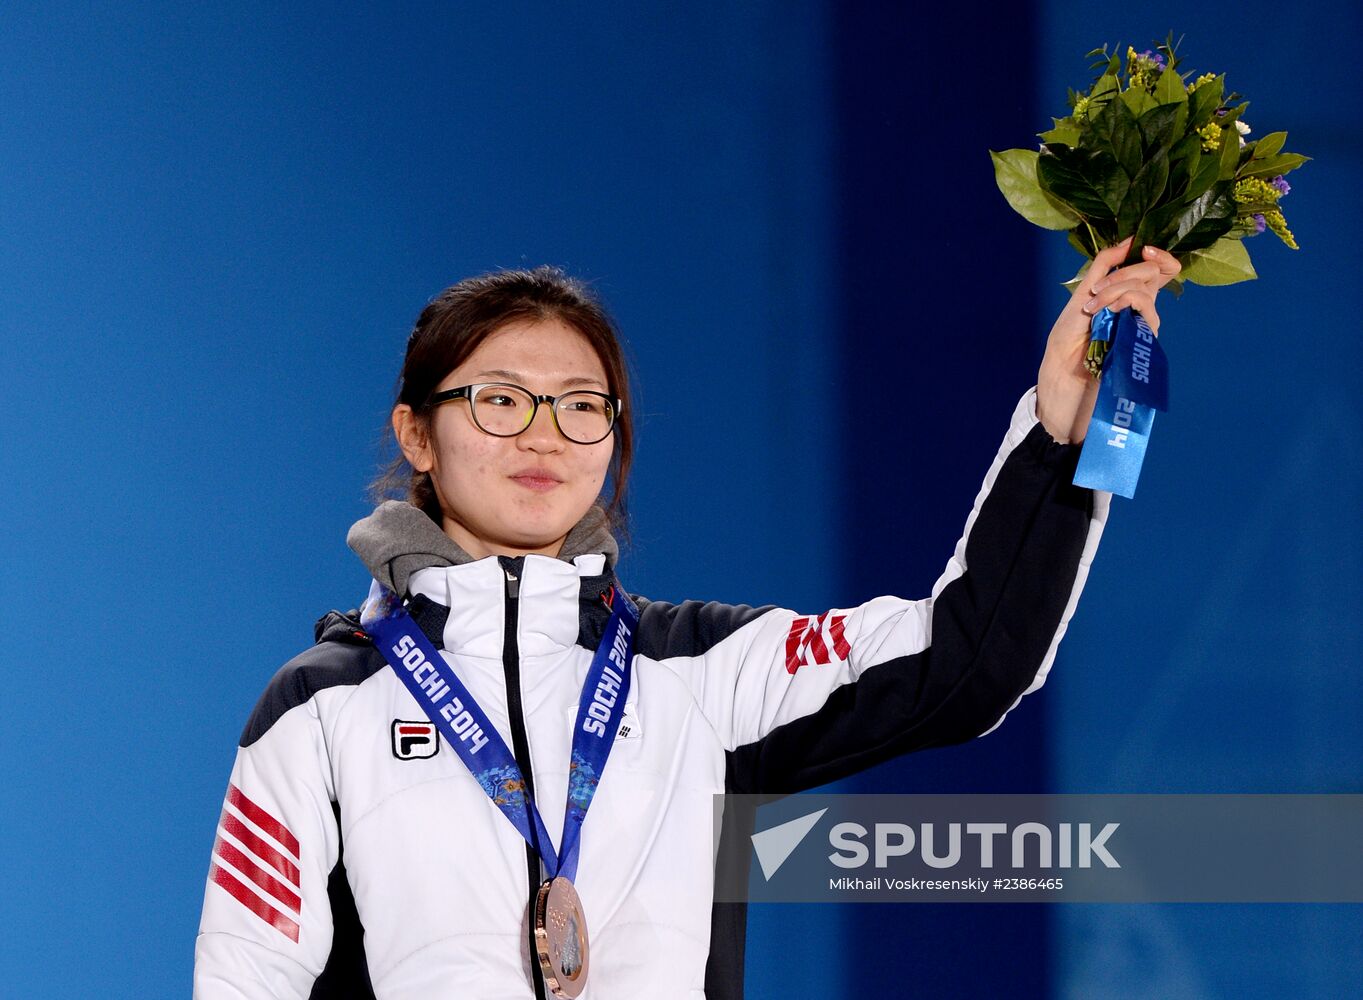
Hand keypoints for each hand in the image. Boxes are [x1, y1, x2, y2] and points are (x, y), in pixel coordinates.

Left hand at [1035, 236, 1180, 443]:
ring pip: (1146, 289)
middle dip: (1124, 273)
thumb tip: (1128, 241)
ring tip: (1092, 309)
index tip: (1141, 246)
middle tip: (1096, 293)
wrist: (1062, 378)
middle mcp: (1139, 309)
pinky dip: (1122, 302)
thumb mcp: (1081, 297)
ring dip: (1116, 289)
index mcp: (1126, 295)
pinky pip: (1145, 309)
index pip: (1159, 268)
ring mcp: (1143, 325)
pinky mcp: (1143, 340)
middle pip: (1155, 273)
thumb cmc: (1068, 342)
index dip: (1158, 253)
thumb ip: (1103, 268)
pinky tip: (1103, 314)